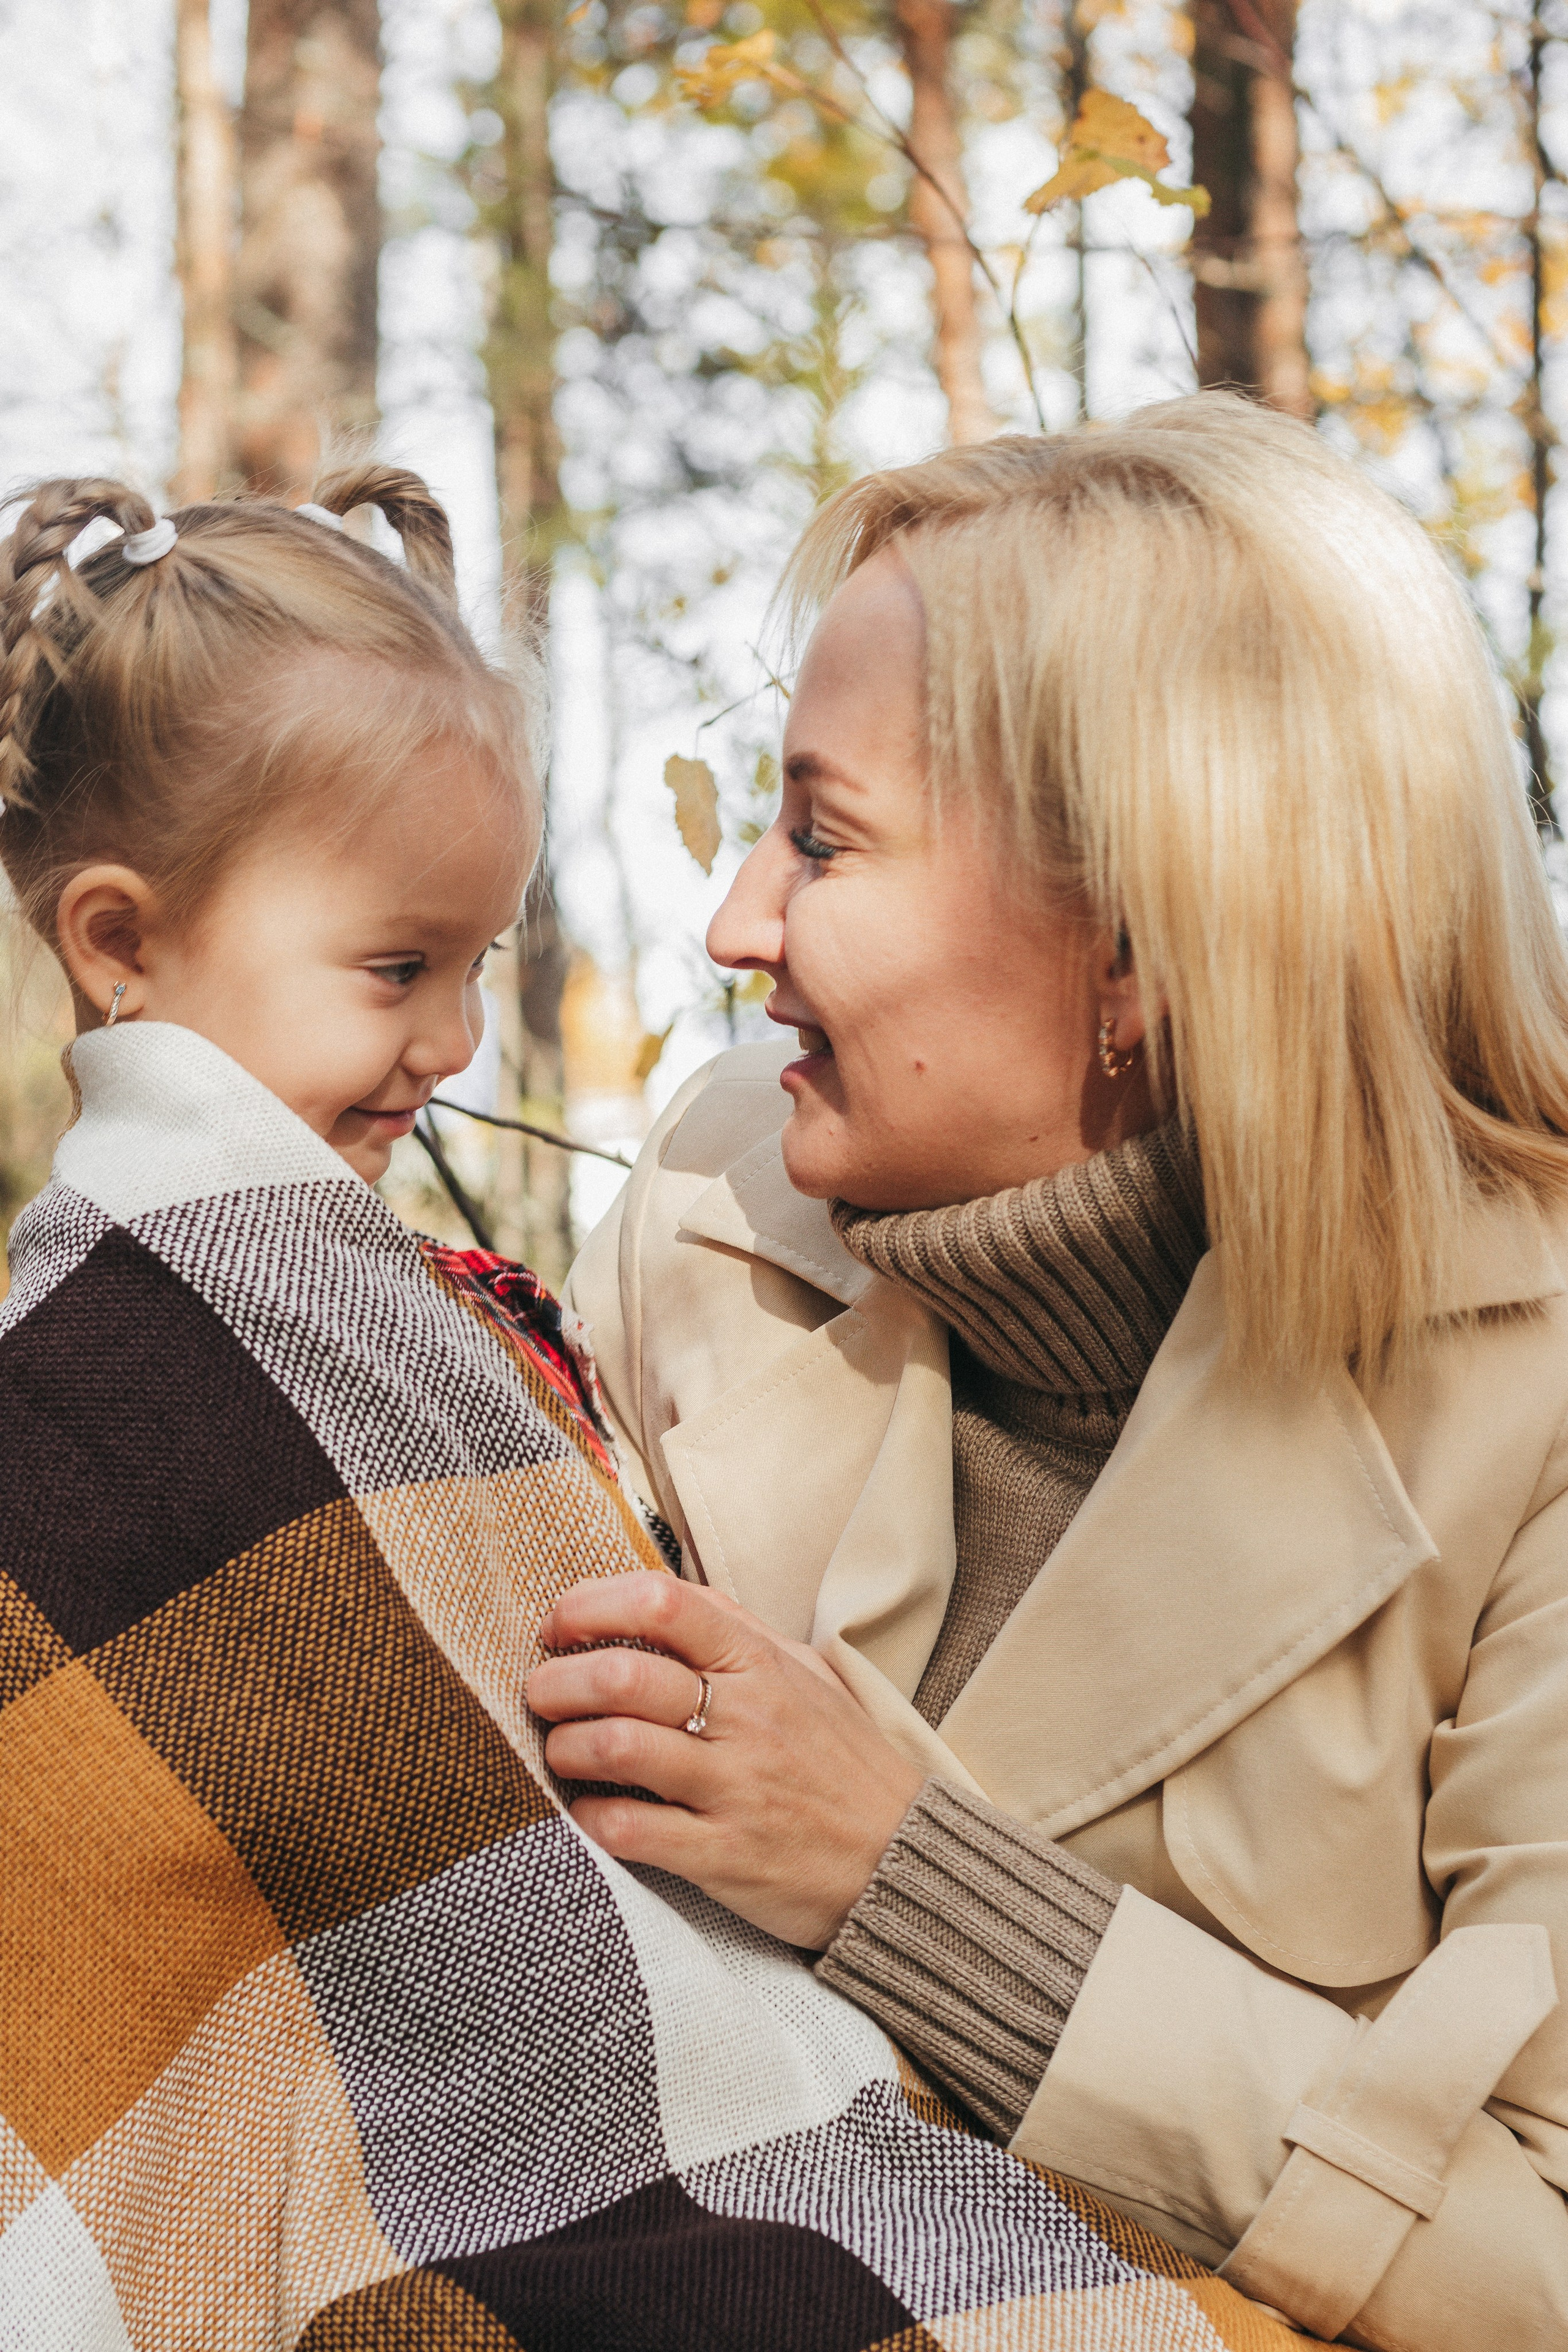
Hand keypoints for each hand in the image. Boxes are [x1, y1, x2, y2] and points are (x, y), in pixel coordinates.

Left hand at [526, 1571, 924, 1949]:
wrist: (904, 1858)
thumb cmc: (842, 1761)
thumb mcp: (804, 1675)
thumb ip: (734, 1632)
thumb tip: (659, 1594)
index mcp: (761, 1663)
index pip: (664, 1602)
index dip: (592, 1605)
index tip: (558, 1626)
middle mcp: (747, 1717)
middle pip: (625, 1674)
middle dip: (558, 1680)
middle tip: (539, 1691)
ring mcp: (736, 1787)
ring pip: (619, 1746)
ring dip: (566, 1745)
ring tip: (560, 1749)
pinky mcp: (724, 1855)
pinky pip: (632, 1829)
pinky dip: (591, 1816)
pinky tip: (589, 1811)